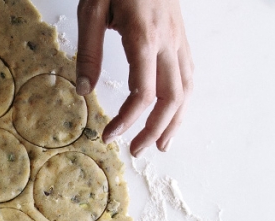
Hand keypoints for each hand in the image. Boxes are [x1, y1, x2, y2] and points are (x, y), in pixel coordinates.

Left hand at [75, 0, 193, 155]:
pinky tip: (172, 112)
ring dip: (175, 121)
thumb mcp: (91, 8)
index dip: (126, 120)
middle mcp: (168, 41)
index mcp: (144, 37)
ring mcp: (179, 37)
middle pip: (172, 98)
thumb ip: (89, 51)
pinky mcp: (180, 34)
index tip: (108, 136)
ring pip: (187, 88)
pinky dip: (182, 98)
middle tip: (136, 151)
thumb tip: (85, 91)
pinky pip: (189, 72)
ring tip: (160, 144)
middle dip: (155, 130)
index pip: (142, 94)